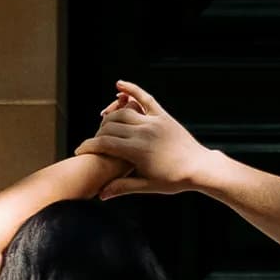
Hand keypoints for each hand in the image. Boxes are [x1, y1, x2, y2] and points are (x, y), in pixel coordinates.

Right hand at [82, 83, 210, 196]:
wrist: (200, 168)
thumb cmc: (174, 180)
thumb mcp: (147, 186)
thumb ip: (122, 187)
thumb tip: (100, 194)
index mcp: (137, 151)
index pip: (104, 144)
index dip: (88, 147)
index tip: (79, 152)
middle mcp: (144, 132)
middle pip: (110, 127)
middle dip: (97, 134)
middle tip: (93, 143)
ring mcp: (154, 121)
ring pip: (123, 113)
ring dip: (110, 117)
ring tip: (102, 124)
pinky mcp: (163, 115)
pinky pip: (145, 98)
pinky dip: (132, 90)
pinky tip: (119, 85)